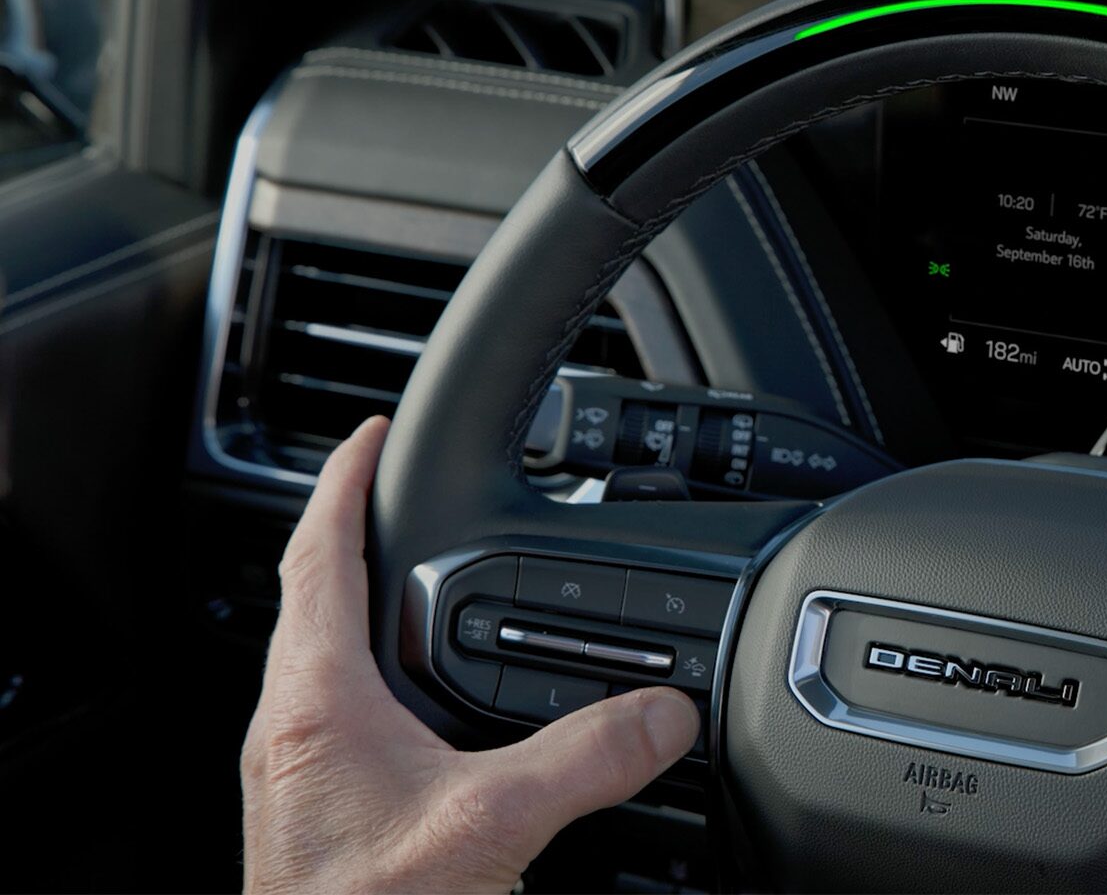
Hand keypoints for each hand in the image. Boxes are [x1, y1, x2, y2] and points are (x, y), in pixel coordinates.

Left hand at [241, 417, 700, 893]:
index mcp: (315, 700)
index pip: (317, 551)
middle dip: (359, 533)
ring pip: (328, 656)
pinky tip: (437, 712)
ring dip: (371, 607)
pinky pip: (349, 711)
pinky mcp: (319, 811)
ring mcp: (300, 770)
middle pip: (314, 594)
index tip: (370, 431)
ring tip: (421, 583)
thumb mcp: (491, 828)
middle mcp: (293, 726)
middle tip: (399, 491)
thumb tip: (662, 714)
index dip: (345, 479)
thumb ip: (584, 761)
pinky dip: (389, 676)